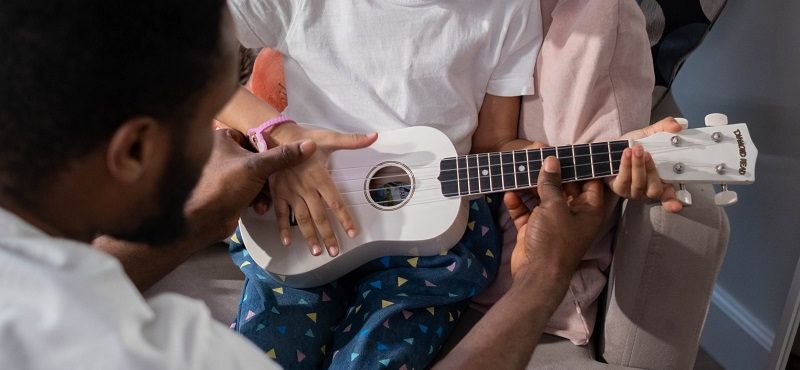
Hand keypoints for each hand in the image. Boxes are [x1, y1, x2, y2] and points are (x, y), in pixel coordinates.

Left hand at [183, 128, 313, 244]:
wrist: (201, 221)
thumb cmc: (223, 186)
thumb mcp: (257, 167)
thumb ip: (283, 156)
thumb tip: (309, 145)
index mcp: (223, 139)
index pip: (254, 137)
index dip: (268, 149)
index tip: (280, 160)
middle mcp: (222, 153)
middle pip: (257, 158)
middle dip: (268, 176)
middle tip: (276, 184)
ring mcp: (225, 174)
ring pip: (255, 176)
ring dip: (264, 189)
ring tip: (266, 199)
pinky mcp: (228, 192)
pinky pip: (249, 190)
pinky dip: (256, 198)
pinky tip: (258, 207)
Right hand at [267, 124, 377, 256]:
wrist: (278, 135)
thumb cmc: (307, 138)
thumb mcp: (330, 138)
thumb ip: (352, 141)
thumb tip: (374, 136)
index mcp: (320, 177)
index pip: (336, 203)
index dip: (345, 219)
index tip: (353, 233)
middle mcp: (306, 188)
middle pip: (320, 216)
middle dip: (328, 235)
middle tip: (335, 251)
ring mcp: (291, 192)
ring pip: (302, 219)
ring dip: (309, 236)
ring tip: (317, 252)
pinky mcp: (278, 193)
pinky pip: (280, 213)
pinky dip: (283, 228)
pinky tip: (287, 242)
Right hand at [504, 156, 604, 279]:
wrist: (537, 276)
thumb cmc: (554, 240)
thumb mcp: (554, 207)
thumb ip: (552, 182)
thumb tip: (551, 160)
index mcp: (588, 209)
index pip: (588, 181)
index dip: (579, 165)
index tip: (567, 148)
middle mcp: (572, 214)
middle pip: (562, 186)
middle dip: (549, 171)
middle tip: (535, 151)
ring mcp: (551, 222)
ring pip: (541, 197)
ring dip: (530, 185)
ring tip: (518, 166)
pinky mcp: (533, 230)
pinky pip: (526, 211)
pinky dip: (518, 203)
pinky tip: (509, 192)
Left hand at [613, 117, 683, 212]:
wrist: (610, 147)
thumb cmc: (633, 144)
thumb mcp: (650, 134)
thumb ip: (664, 128)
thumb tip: (677, 126)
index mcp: (661, 181)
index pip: (670, 197)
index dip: (674, 202)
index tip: (677, 206)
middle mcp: (648, 190)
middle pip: (654, 189)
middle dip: (651, 171)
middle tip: (647, 153)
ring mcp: (633, 191)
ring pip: (639, 184)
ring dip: (638, 166)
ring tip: (635, 149)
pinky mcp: (619, 188)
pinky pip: (624, 180)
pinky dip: (626, 166)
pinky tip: (626, 154)